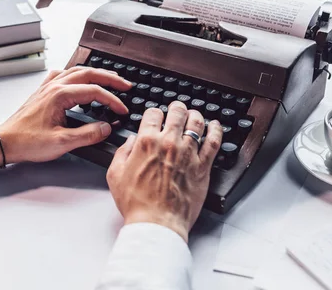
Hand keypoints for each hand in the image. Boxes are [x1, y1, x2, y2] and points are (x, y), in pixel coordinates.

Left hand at [0, 66, 131, 167]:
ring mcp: (48, 87)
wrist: (5, 142)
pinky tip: (79, 80)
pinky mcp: (44, 92)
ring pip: (77, 72)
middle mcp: (54, 87)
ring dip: (96, 74)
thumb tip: (106, 127)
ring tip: (110, 80)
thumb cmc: (28, 141)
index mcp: (60, 96)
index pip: (95, 91)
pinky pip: (63, 75)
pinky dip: (76, 75)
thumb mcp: (62, 142)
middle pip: (89, 73)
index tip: (122, 110)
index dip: (113, 100)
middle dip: (110, 78)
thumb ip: (88, 134)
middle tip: (125, 85)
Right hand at [106, 101, 222, 241]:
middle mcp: (169, 143)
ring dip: (195, 115)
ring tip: (194, 115)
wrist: (157, 223)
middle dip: (177, 107)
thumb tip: (131, 141)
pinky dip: (216, 130)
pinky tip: (215, 126)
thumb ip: (122, 152)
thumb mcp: (115, 175)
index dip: (154, 113)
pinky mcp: (203, 166)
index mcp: (147, 142)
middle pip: (178, 112)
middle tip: (177, 109)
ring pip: (197, 122)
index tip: (155, 117)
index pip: (153, 113)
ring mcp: (188, 153)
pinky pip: (214, 141)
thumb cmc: (137, 203)